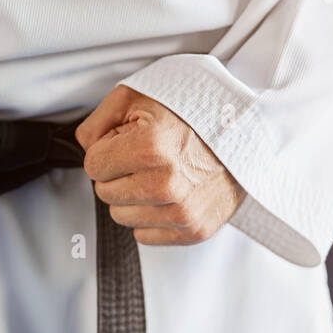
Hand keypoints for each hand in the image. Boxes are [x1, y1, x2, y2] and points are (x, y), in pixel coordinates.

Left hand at [76, 85, 244, 245]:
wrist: (247, 130)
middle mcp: (167, 184)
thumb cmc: (193, 111)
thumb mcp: (137, 97)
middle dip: (118, 173)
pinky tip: (171, 192)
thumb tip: (85, 149)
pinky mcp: (194, 229)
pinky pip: (144, 235)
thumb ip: (98, 122)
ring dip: (133, 196)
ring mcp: (183, 211)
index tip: (128, 142)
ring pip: (121, 216)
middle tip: (147, 156)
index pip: (92, 166)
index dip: (106, 150)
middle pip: (104, 193)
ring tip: (160, 172)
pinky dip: (151, 216)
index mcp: (151, 148)